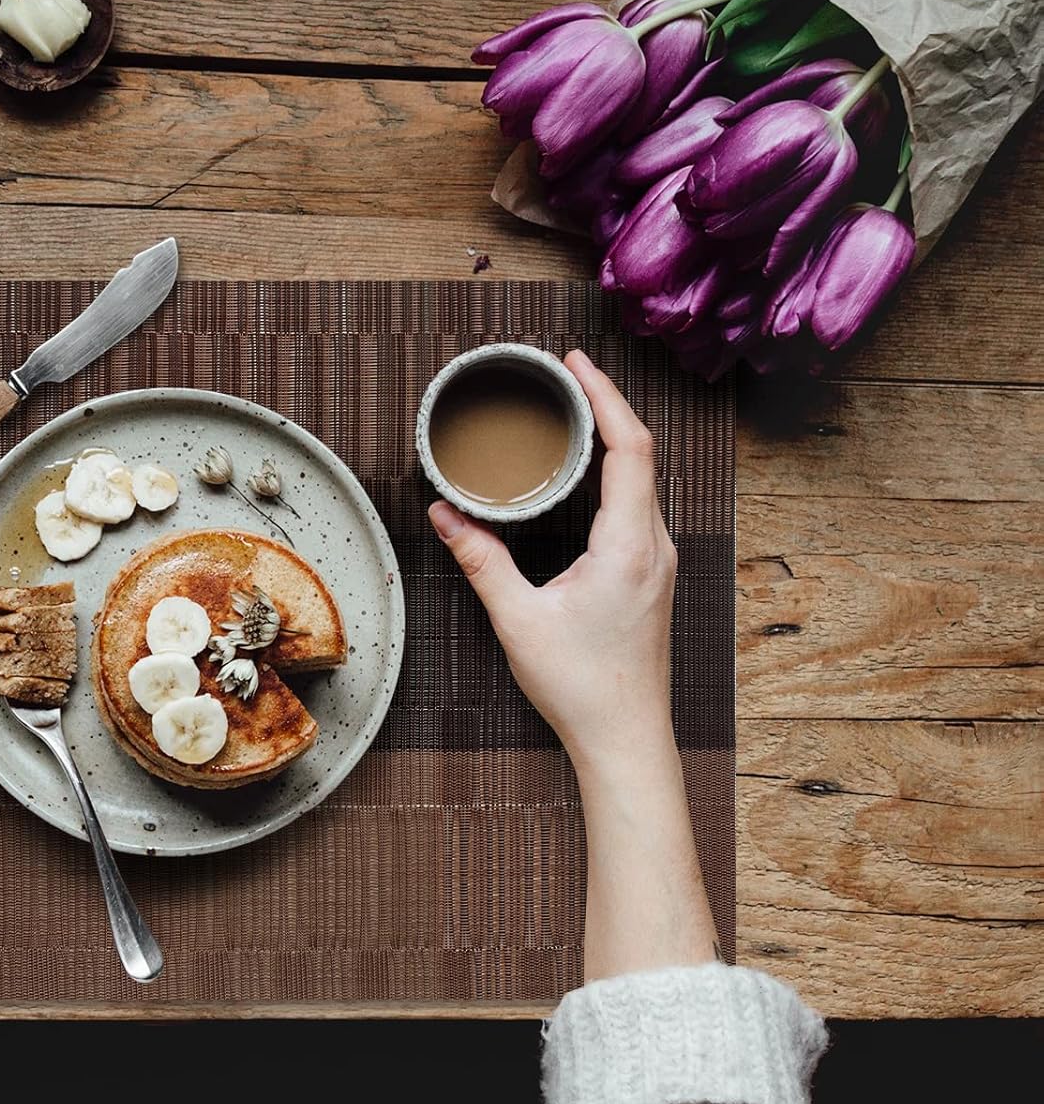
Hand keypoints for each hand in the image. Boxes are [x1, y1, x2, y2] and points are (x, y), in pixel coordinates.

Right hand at [428, 350, 676, 772]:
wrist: (626, 739)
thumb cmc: (580, 686)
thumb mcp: (518, 618)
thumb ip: (481, 560)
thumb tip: (444, 514)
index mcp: (629, 546)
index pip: (629, 448)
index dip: (605, 396)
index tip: (574, 365)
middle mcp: (654, 545)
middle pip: (641, 452)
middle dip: (605, 405)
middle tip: (565, 374)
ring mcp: (658, 560)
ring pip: (643, 478)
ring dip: (611, 437)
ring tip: (572, 411)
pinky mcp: (651, 574)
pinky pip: (638, 503)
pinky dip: (614, 471)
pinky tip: (585, 470)